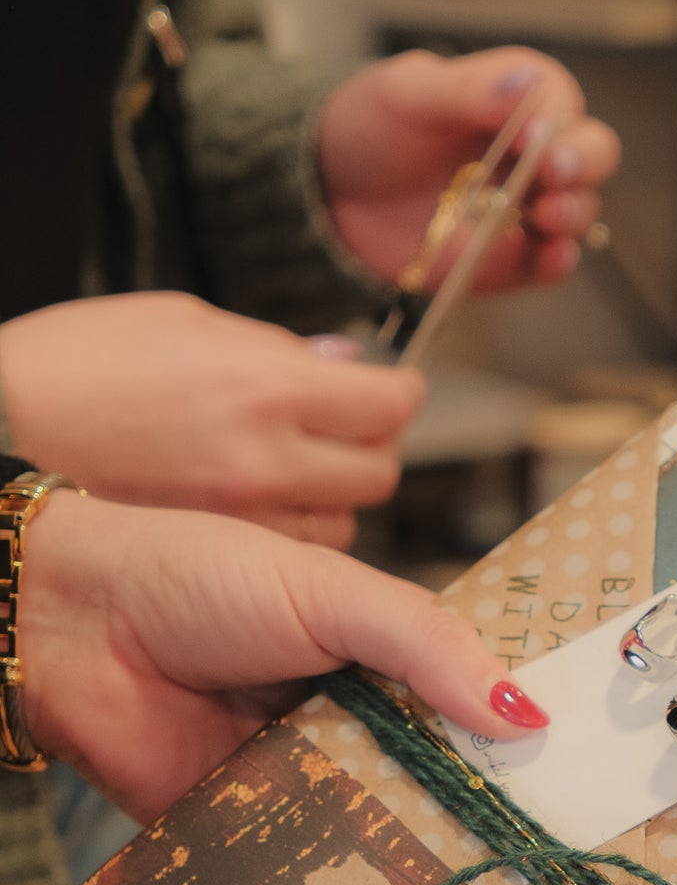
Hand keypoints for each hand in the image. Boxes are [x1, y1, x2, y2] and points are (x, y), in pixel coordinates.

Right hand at [0, 294, 423, 548]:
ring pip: (342, 526)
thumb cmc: (69, 364)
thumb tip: (344, 365)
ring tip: (289, 475)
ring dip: (332, 501)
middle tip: (342, 432)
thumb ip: (274, 349)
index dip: (397, 392)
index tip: (389, 388)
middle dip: (369, 448)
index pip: (389, 404)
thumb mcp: (177, 322)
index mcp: (262, 386)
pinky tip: (256, 515)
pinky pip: (290, 558)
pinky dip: (291, 539)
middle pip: (378, 473)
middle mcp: (264, 461)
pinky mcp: (216, 562)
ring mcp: (243, 522)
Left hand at [19, 492, 547, 820]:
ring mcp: (299, 783)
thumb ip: (426, 646)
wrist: (69, 624)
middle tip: (551, 855)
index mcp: (376, 662)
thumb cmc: (196, 577)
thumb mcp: (331, 592)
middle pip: (433, 782)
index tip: (586, 777)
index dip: (519, 741)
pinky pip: (305, 873)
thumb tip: (525, 713)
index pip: (466, 708)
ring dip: (418, 858)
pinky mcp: (247, 836)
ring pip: (378, 834)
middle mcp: (347, 726)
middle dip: (480, 815)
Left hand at [316, 48, 620, 292]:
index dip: (558, 119)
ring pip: (576, 211)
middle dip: (583, 164)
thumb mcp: (406, 94)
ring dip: (574, 213)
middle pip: (589, 154)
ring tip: (549, 216)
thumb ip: (466, 89)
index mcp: (509, 99)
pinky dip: (557, 263)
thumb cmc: (366, 128)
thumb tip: (527, 85)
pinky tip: (552, 256)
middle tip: (556, 174)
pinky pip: (547, 265)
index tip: (535, 137)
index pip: (560, 102)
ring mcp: (521, 210)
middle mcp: (527, 153)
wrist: (326, 195)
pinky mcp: (508, 259)